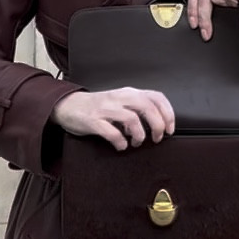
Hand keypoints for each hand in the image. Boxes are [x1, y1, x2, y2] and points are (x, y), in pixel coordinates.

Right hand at [52, 87, 174, 150]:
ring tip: (136, 142)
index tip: (170, 129)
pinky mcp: (93, 120)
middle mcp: (119, 98)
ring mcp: (106, 109)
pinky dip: (120, 142)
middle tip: (157, 138)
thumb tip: (159, 124)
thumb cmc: (98, 107)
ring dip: (139, 135)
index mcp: (129, 93)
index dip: (168, 113)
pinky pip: (111, 132)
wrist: (68, 105)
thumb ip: (138, 108)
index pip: (156, 97)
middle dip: (157, 125)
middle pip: (147, 107)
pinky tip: (121, 146)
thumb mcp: (121, 102)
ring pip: (132, 119)